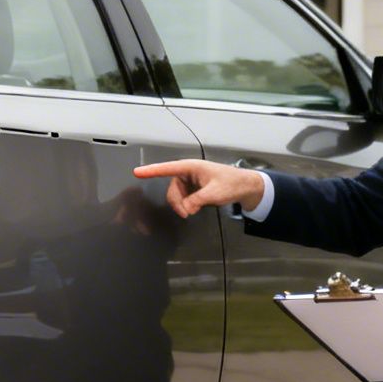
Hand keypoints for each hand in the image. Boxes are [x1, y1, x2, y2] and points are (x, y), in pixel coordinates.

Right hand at [132, 159, 265, 217]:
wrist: (245, 187)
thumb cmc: (232, 183)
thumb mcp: (215, 192)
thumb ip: (198, 200)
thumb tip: (185, 208)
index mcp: (191, 167)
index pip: (167, 168)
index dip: (151, 170)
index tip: (137, 172)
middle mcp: (188, 173)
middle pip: (172, 188)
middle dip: (177, 202)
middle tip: (187, 214)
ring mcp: (191, 182)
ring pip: (177, 196)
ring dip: (182, 205)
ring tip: (195, 211)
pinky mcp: (194, 190)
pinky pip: (184, 199)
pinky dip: (187, 206)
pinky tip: (197, 208)